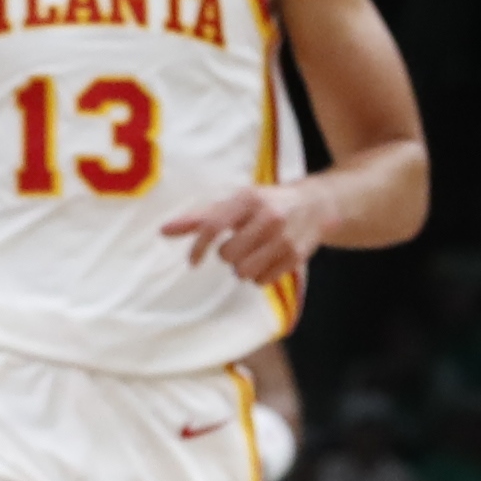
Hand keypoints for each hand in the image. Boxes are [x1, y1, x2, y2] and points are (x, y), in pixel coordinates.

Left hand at [163, 180, 331, 288]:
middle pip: (228, 255)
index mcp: (249, 199)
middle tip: (240, 244)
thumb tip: (163, 231)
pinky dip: (259, 276)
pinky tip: (268, 260)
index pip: (214, 225)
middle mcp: (268, 216)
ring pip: (244, 272)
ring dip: (243, 268)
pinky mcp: (296, 256)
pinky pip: (262, 281)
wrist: (317, 205)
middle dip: (229, 255)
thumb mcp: (236, 203)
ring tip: (254, 253)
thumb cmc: (266, 203)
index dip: (199, 247)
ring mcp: (284, 238)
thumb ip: (200, 218)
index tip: (193, 261)